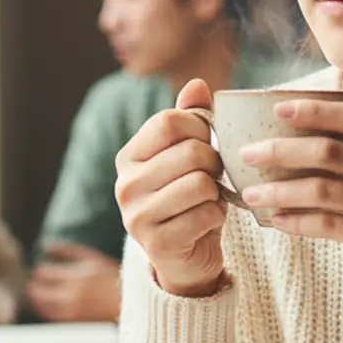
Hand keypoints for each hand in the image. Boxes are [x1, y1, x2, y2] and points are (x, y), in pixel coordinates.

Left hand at [27, 243, 122, 321]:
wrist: (133, 306)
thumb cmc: (113, 279)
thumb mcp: (95, 259)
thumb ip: (69, 251)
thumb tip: (45, 247)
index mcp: (79, 274)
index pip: (44, 273)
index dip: (40, 272)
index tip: (43, 272)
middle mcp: (74, 293)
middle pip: (39, 289)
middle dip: (36, 285)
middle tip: (37, 283)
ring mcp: (73, 310)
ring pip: (41, 304)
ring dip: (37, 298)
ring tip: (41, 294)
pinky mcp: (75, 323)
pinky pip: (50, 316)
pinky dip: (46, 309)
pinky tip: (50, 305)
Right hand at [114, 78, 227, 297]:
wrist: (186, 258)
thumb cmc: (189, 199)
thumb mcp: (187, 156)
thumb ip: (190, 119)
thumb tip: (197, 84)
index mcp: (129, 157)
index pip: (169, 122)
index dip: (200, 127)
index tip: (207, 143)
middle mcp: (125, 185)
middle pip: (190, 152)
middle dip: (214, 163)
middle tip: (214, 177)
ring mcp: (137, 217)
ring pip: (200, 183)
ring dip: (216, 192)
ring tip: (208, 199)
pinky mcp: (157, 244)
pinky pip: (206, 214)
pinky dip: (217, 216)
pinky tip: (207, 222)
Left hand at [237, 98, 342, 297]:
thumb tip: (308, 137)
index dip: (315, 110)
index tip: (279, 108)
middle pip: (330, 152)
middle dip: (282, 150)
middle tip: (248, 152)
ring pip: (322, 190)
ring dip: (280, 190)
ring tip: (251, 193)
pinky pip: (328, 225)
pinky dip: (297, 221)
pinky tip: (276, 220)